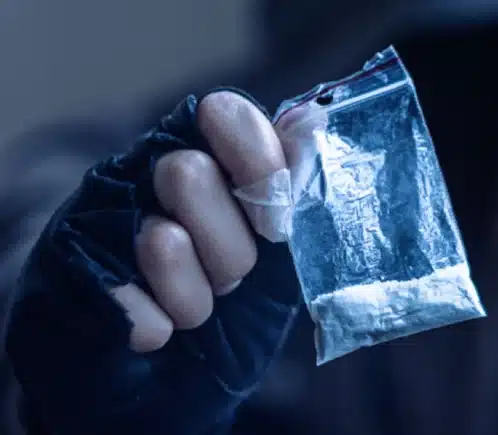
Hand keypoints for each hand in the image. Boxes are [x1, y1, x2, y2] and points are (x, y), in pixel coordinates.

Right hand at [6, 89, 300, 434]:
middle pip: (189, 174)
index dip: (257, 162)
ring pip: (161, 240)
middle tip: (231, 278)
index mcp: (209, 161)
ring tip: (196, 308)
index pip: (226, 115)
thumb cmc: (234, 312)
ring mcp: (100, 218)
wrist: (171, 384)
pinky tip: (156, 330)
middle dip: (229, 251)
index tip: (274, 220)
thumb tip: (313, 120)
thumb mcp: (280, 255)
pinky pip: (131, 302)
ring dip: (195, 296)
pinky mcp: (68, 270)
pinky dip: (156, 329)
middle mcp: (147, 174)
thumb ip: (292, 192)